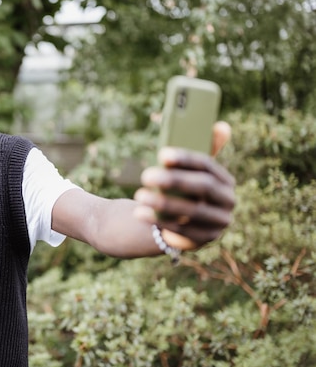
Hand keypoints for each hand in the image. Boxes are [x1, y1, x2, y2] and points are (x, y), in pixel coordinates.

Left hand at [134, 121, 235, 249]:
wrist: (176, 221)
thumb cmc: (181, 189)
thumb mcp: (188, 171)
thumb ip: (200, 149)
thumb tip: (221, 126)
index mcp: (224, 179)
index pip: (208, 165)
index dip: (186, 159)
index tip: (162, 154)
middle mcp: (227, 201)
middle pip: (203, 188)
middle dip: (174, 181)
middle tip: (146, 175)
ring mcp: (219, 222)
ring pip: (193, 212)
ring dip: (164, 203)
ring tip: (139, 195)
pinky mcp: (205, 240)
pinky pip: (184, 232)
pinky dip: (161, 222)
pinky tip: (140, 213)